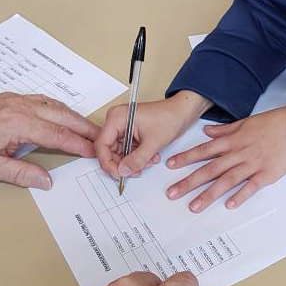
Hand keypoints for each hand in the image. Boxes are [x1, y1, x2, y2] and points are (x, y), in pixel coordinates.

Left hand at [0, 93, 99, 189]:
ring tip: (88, 128)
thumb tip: (45, 181)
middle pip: (62, 116)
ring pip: (55, 106)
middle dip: (84, 127)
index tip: (93, 152)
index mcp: (17, 124)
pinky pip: (44, 101)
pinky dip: (59, 108)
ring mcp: (18, 100)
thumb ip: (20, 173)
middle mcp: (21, 108)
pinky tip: (64, 114)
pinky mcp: (12, 98)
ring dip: (74, 117)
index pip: (57, 135)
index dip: (78, 144)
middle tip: (101, 138)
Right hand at [96, 91, 210, 180]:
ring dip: (134, 161)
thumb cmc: (169, 118)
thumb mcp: (153, 143)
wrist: (183, 111)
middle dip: (124, 163)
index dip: (108, 163)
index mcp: (116, 118)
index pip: (102, 145)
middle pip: (109, 150)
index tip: (118, 174)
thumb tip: (122, 172)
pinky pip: (127, 150)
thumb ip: (136, 160)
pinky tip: (151, 156)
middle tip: (138, 171)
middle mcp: (116, 121)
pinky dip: (138, 156)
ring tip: (150, 161)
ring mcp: (122, 127)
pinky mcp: (130, 132)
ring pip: (119, 152)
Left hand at [165, 106, 285, 211]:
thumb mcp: (245, 122)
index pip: (204, 150)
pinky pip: (250, 187)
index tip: (170, 165)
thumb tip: (207, 132)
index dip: (186, 158)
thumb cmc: (272, 124)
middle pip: (210, 169)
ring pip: (226, 181)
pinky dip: (239, 196)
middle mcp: (238, 153)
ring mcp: (252, 165)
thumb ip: (224, 130)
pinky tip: (228, 205)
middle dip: (189, 181)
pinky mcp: (266, 174)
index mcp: (232, 141)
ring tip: (194, 206)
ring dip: (208, 194)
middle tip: (172, 193)